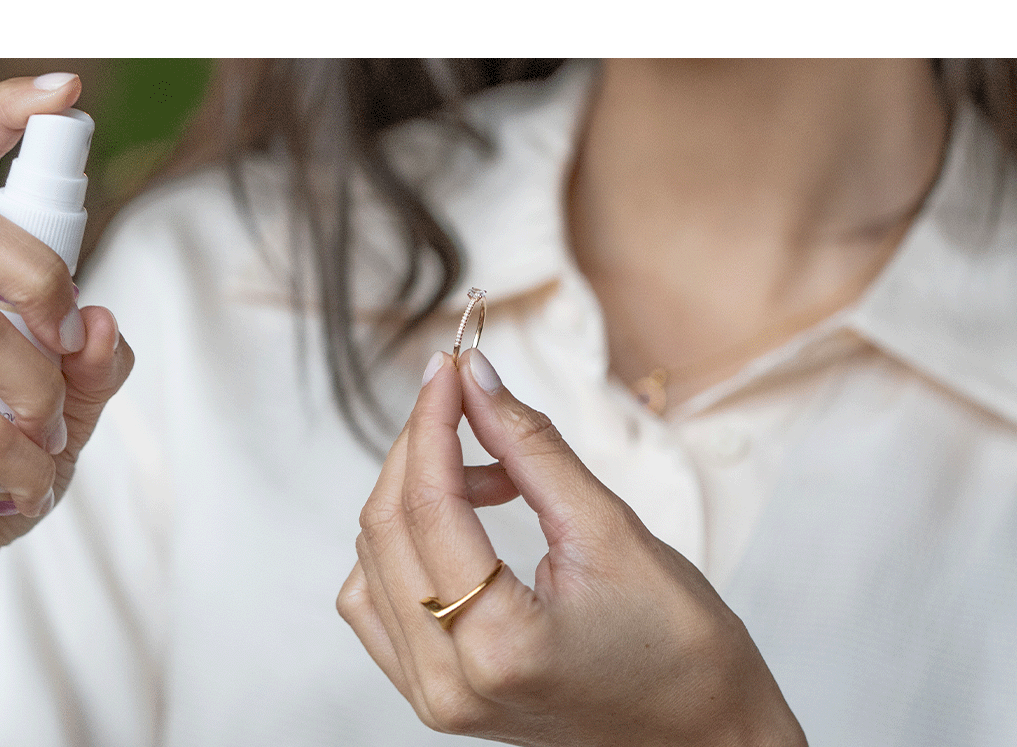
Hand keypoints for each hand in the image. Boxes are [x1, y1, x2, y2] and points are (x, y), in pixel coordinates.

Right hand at [0, 74, 133, 746]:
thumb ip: (92, 366)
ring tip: (43, 442)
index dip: (4, 119)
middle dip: (43, 275)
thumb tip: (103, 320)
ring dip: (43, 395)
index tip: (65, 91)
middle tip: (65, 343)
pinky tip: (21, 491)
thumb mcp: (64, 416)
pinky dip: (29, 469)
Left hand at [337, 349, 805, 746]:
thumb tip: (478, 379)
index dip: (433, 422)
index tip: (451, 368)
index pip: (428, 506)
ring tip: (490, 477)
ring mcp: (434, 697)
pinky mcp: (435, 695)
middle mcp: (448, 682)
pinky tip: (459, 525)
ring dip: (413, 497)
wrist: (704, 738)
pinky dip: (405, 548)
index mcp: (497, 644)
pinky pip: (379, 604)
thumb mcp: (611, 532)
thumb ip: (530, 450)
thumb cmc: (684, 652)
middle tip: (464, 396)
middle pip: (386, 530)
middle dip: (419, 448)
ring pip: (373, 563)